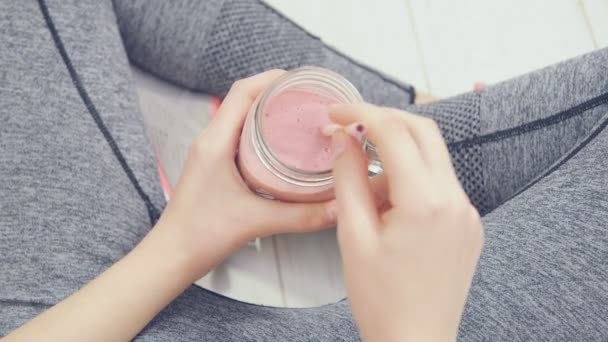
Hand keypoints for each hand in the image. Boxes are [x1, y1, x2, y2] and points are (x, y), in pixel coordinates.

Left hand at [158, 70, 333, 276]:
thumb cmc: (201, 234)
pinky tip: (282, 147)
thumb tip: (338, 208)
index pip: (242, 92)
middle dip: (276, 93)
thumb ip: (301, 216)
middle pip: (243, 100)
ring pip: (241, 118)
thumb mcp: (257, 221)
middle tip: (308, 98)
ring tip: (300, 116)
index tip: (300, 79)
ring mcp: (210, 152)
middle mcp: (210, 141)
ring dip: (268, 111)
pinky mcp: (214, 165)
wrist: (172, 255)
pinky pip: (238, 136)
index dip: (271, 79)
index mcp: (215, 142)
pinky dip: (261, 132)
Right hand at [329, 103, 483, 341]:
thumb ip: (348, 179)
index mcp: (425, 202)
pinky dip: (412, 181)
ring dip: (396, 158)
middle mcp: (455, 200)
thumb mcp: (353, 236)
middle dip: (384, 121)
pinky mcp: (469, 225)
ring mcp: (467, 212)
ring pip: (431, 158)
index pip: (394, 132)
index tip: (336, 113)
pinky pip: (440, 185)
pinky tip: (389, 211)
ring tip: (366, 197)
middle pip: (423, 131)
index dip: (361, 114)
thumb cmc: (381, 299)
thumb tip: (344, 139)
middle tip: (350, 130)